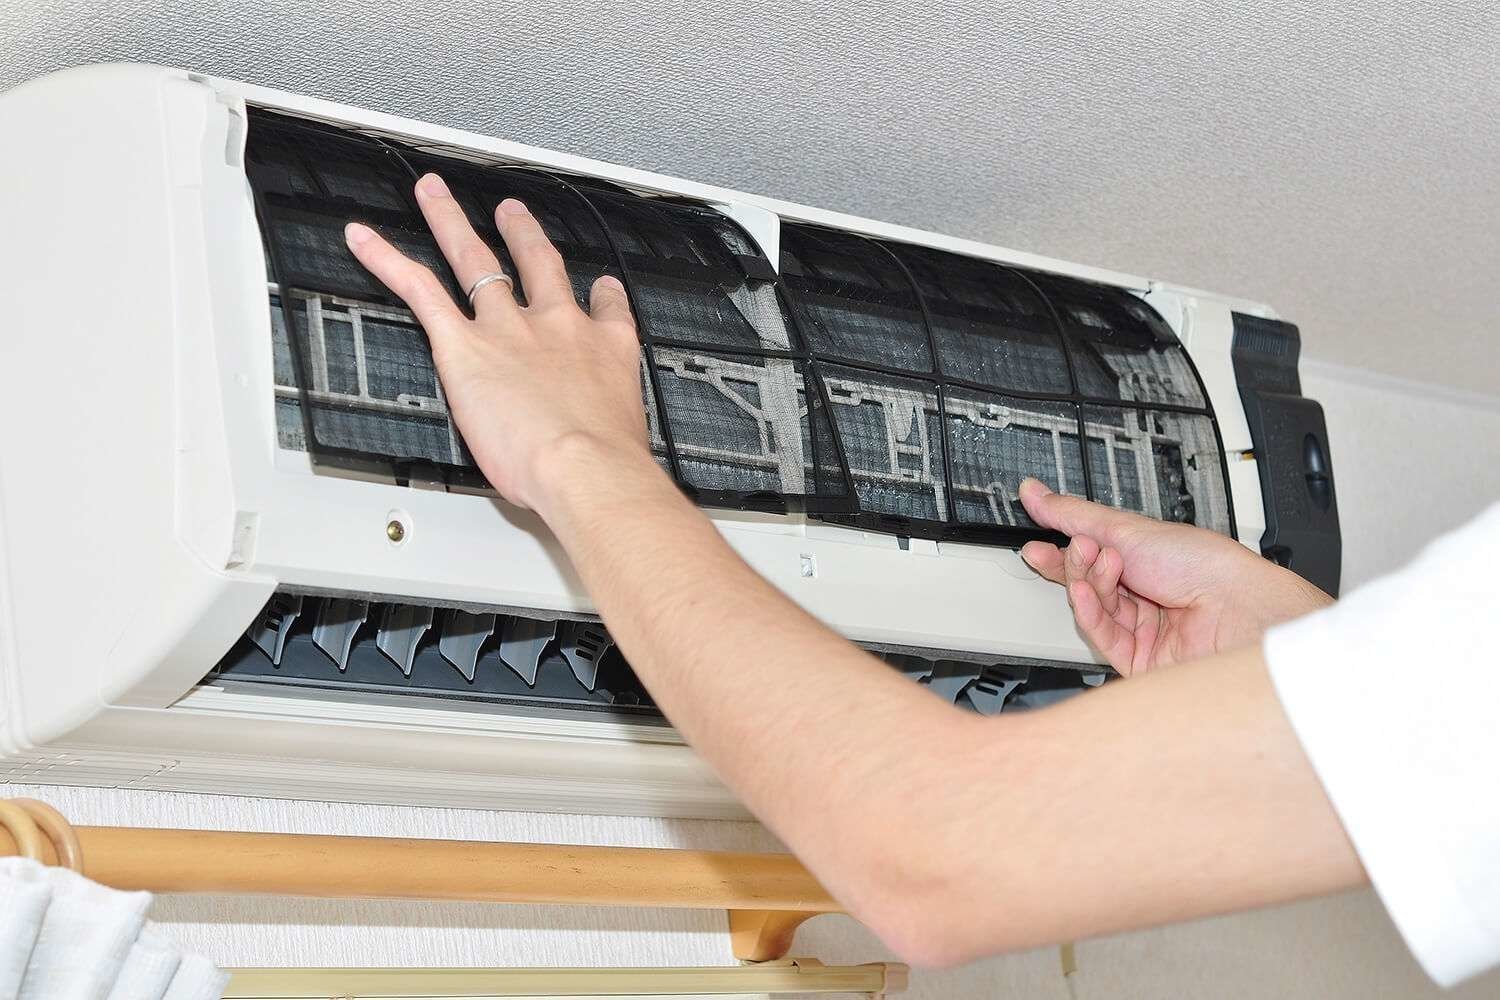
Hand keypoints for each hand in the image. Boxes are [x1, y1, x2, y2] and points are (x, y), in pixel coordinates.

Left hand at [343, 172, 652, 511]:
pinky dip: (386, 260)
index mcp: (603, 348)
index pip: (605, 308)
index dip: (601, 294)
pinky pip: (419, 290)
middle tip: (510, 212)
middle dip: (521, 232)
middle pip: (535, 262)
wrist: (584, 466)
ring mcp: (508, 328)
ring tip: (434, 197)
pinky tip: (365, 240)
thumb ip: (605, 421)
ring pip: (474, 259)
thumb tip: (597, 447)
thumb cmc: (604, 464)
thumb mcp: (623, 430)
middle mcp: (556, 325)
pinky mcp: (463, 344)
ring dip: (449, 222)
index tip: (600, 286)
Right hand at [1018, 479, 1331, 675]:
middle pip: (1088, 583)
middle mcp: (1144, 595)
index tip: (1036, 540)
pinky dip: (1089, 611)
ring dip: (1086, 582)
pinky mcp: (1138, 659)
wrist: (1235, 611)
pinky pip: (1101, 636)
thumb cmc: (1204, 567)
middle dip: (1075, 563)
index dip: (1063, 549)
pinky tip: (1085, 593)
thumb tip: (1037, 493)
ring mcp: (1142, 629)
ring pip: (1092, 608)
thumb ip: (1074, 514)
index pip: (1091, 557)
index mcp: (1148, 561)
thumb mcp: (1127, 528)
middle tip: (1076, 548)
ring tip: (1093, 562)